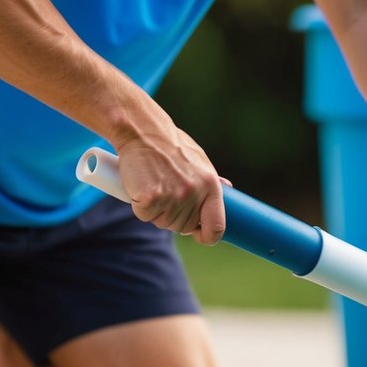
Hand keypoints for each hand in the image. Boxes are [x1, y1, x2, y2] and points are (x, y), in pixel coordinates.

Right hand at [115, 130, 226, 245]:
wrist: (142, 130)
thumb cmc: (169, 145)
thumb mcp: (198, 159)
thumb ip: (210, 178)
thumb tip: (228, 188)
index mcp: (211, 186)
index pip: (217, 227)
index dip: (208, 236)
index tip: (198, 234)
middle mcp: (195, 193)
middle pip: (183, 227)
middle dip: (172, 216)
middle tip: (163, 191)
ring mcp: (173, 196)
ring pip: (162, 222)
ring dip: (154, 210)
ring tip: (152, 184)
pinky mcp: (151, 197)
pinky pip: (144, 215)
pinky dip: (138, 204)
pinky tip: (140, 186)